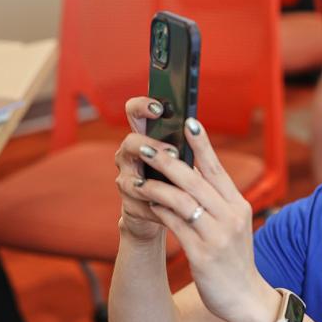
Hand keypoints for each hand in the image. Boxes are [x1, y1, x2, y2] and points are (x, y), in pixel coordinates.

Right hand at [113, 97, 172, 241]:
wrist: (164, 215)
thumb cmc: (176, 181)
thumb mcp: (182, 161)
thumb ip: (185, 146)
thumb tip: (195, 127)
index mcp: (143, 140)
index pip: (134, 113)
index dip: (142, 107)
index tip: (159, 108)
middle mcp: (128, 157)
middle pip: (129, 143)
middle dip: (150, 146)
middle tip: (173, 152)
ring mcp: (126, 182)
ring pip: (129, 179)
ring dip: (150, 182)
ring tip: (170, 185)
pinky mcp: (130, 207)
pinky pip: (140, 206)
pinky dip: (157, 209)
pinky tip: (173, 211)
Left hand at [122, 116, 278, 321]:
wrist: (244, 298)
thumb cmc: (233, 258)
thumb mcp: (233, 225)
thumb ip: (217, 200)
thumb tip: (192, 170)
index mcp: (239, 206)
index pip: (218, 169)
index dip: (202, 145)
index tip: (188, 122)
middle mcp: (231, 217)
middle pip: (196, 180)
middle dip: (168, 160)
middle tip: (146, 147)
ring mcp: (217, 236)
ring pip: (182, 200)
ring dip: (156, 186)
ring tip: (136, 179)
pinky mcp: (203, 254)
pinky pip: (174, 225)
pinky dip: (157, 211)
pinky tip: (144, 204)